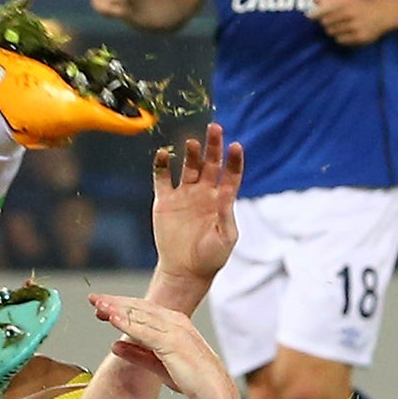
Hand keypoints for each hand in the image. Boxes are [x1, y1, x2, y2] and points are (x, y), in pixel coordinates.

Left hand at [89, 292, 229, 398]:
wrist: (214, 390)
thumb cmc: (191, 378)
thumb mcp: (157, 364)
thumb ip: (136, 353)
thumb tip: (113, 345)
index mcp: (175, 323)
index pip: (143, 310)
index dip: (121, 306)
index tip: (101, 306)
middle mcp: (175, 321)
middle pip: (139, 308)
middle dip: (115, 302)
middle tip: (93, 298)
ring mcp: (174, 330)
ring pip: (139, 316)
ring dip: (116, 309)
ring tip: (97, 304)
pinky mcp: (171, 342)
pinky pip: (144, 331)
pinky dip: (126, 323)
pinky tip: (111, 318)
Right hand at [151, 124, 243, 284]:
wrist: (185, 270)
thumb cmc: (211, 256)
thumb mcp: (225, 238)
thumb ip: (226, 215)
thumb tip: (226, 194)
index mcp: (222, 200)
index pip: (231, 174)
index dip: (234, 160)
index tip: (236, 146)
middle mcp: (204, 192)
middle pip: (210, 163)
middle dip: (213, 146)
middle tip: (215, 128)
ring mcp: (184, 194)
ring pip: (188, 166)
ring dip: (191, 153)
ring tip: (193, 143)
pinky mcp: (165, 200)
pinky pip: (162, 178)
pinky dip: (162, 165)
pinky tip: (164, 154)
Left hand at [310, 0, 392, 46]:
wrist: (382, 13)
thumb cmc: (361, 5)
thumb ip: (330, 0)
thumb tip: (314, 0)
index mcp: (346, 2)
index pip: (323, 9)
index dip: (315, 14)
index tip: (311, 17)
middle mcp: (350, 13)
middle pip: (325, 23)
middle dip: (326, 22)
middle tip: (333, 21)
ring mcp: (355, 26)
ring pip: (331, 33)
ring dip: (333, 30)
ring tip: (342, 26)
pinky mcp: (359, 38)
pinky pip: (340, 40)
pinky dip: (340, 38)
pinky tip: (347, 32)